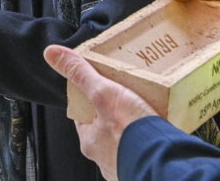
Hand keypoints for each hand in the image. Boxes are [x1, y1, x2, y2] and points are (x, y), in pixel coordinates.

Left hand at [44, 45, 158, 180]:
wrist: (165, 162)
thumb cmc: (132, 134)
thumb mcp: (103, 93)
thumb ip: (80, 73)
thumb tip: (54, 54)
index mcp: (90, 141)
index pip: (82, 115)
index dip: (89, 99)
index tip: (97, 88)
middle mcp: (105, 157)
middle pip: (104, 127)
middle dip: (114, 115)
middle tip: (126, 100)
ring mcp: (126, 163)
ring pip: (124, 140)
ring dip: (132, 128)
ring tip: (144, 113)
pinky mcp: (146, 166)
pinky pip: (144, 148)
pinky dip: (148, 139)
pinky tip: (157, 129)